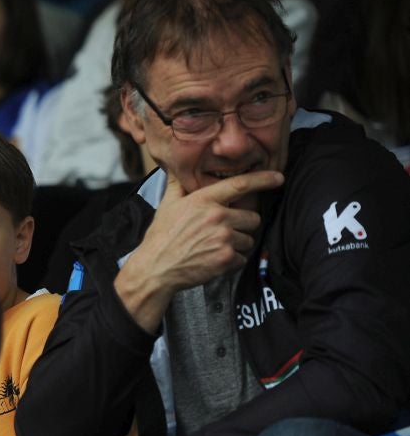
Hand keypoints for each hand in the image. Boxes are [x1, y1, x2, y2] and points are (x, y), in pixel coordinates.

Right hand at [116, 170, 281, 331]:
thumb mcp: (167, 205)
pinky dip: (230, 261)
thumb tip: (176, 167)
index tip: (278, 178)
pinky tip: (212, 260)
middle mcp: (217, 217)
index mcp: (204, 200)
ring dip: (235, 245)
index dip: (263, 179)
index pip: (240, 185)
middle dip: (241, 226)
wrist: (156, 268)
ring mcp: (223, 238)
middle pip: (252, 218)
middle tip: (220, 232)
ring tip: (212, 247)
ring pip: (248, 239)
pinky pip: (241, 258)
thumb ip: (178, 184)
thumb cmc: (161, 236)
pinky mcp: (226, 258)